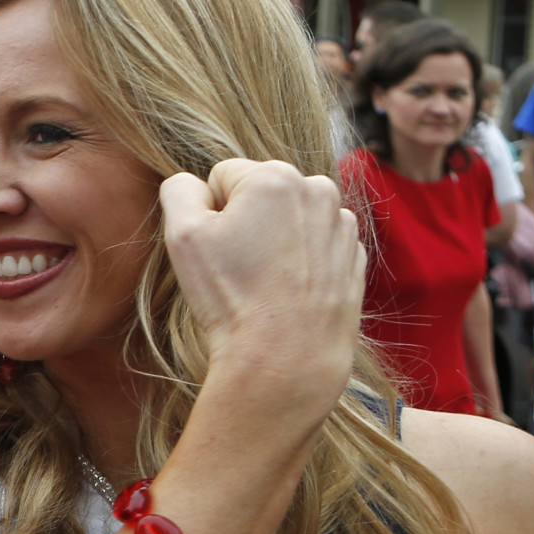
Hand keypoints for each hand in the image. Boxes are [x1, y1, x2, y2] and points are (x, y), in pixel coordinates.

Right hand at [161, 159, 364, 409]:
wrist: (285, 356)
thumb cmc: (230, 296)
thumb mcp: (182, 235)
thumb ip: (179, 190)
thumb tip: (194, 184)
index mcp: (274, 176)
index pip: (222, 176)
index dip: (209, 212)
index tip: (217, 248)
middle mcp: (317, 189)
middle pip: (260, 192)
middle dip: (246, 219)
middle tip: (238, 267)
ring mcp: (341, 224)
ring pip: (289, 218)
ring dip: (274, 238)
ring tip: (263, 282)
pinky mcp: (353, 256)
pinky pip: (315, 244)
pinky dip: (300, 260)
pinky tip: (287, 291)